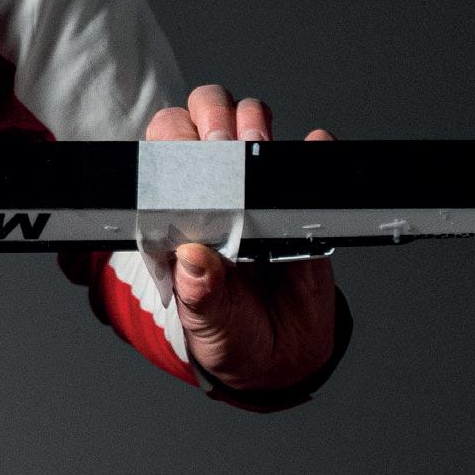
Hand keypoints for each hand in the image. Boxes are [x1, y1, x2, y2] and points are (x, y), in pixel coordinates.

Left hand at [145, 86, 337, 392]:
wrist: (281, 356)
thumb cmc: (230, 332)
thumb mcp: (207, 323)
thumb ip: (200, 295)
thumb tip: (193, 261)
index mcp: (175, 215)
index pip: (160, 151)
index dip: (171, 140)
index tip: (188, 155)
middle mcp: (212, 190)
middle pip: (202, 117)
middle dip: (211, 117)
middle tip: (225, 146)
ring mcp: (256, 189)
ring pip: (249, 119)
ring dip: (253, 122)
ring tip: (258, 148)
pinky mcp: (301, 198)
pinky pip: (310, 154)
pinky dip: (313, 147)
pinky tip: (310, 153)